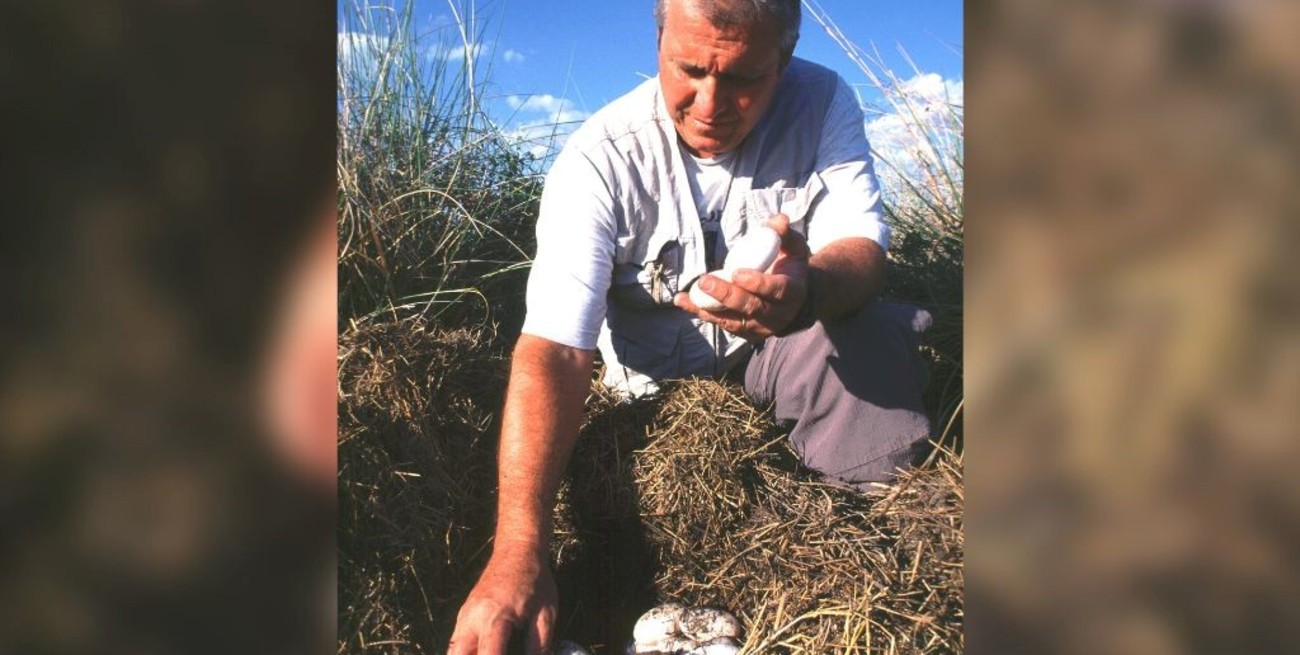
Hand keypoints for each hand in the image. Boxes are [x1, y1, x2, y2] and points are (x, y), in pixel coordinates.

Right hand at [448, 542, 556, 654]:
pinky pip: (456, 644)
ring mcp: (464, 617)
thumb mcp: (546, 615)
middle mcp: (472, 618)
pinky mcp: (463, 616)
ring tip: (490, 654)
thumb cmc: (536, 581)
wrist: (517, 551)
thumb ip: (539, 646)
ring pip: (454, 652)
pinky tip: (481, 654)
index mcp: (495, 617)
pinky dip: (465, 654)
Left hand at [674, 214, 811, 341]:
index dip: (756, 283)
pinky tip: (683, 301)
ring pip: (732, 320)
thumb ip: (784, 234)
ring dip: (707, 309)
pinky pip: (721, 322)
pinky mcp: (743, 332)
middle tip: (705, 281)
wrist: (793, 299)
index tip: (736, 273)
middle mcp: (777, 314)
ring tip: (686, 297)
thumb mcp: (793, 248)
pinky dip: (701, 312)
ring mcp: (759, 326)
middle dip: (726, 295)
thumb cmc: (789, 266)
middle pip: (750, 307)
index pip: (775, 290)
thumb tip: (779, 220)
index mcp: (792, 292)